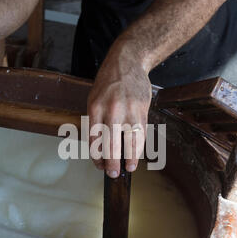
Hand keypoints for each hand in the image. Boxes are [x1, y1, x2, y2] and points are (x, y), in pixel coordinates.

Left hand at [87, 49, 151, 177]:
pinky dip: (140, 146)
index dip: (97, 156)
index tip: (100, 166)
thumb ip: (96, 122)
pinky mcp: (143, 109)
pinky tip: (137, 154)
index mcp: (95, 108)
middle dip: (112, 162)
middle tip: (113, 174)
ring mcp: (129, 109)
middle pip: (112, 143)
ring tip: (129, 168)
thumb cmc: (108, 84)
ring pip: (130, 140)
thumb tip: (100, 148)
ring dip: (131, 157)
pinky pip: (141, 132)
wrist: (127, 63)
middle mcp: (112, 110)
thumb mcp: (94, 100)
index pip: (94, 139)